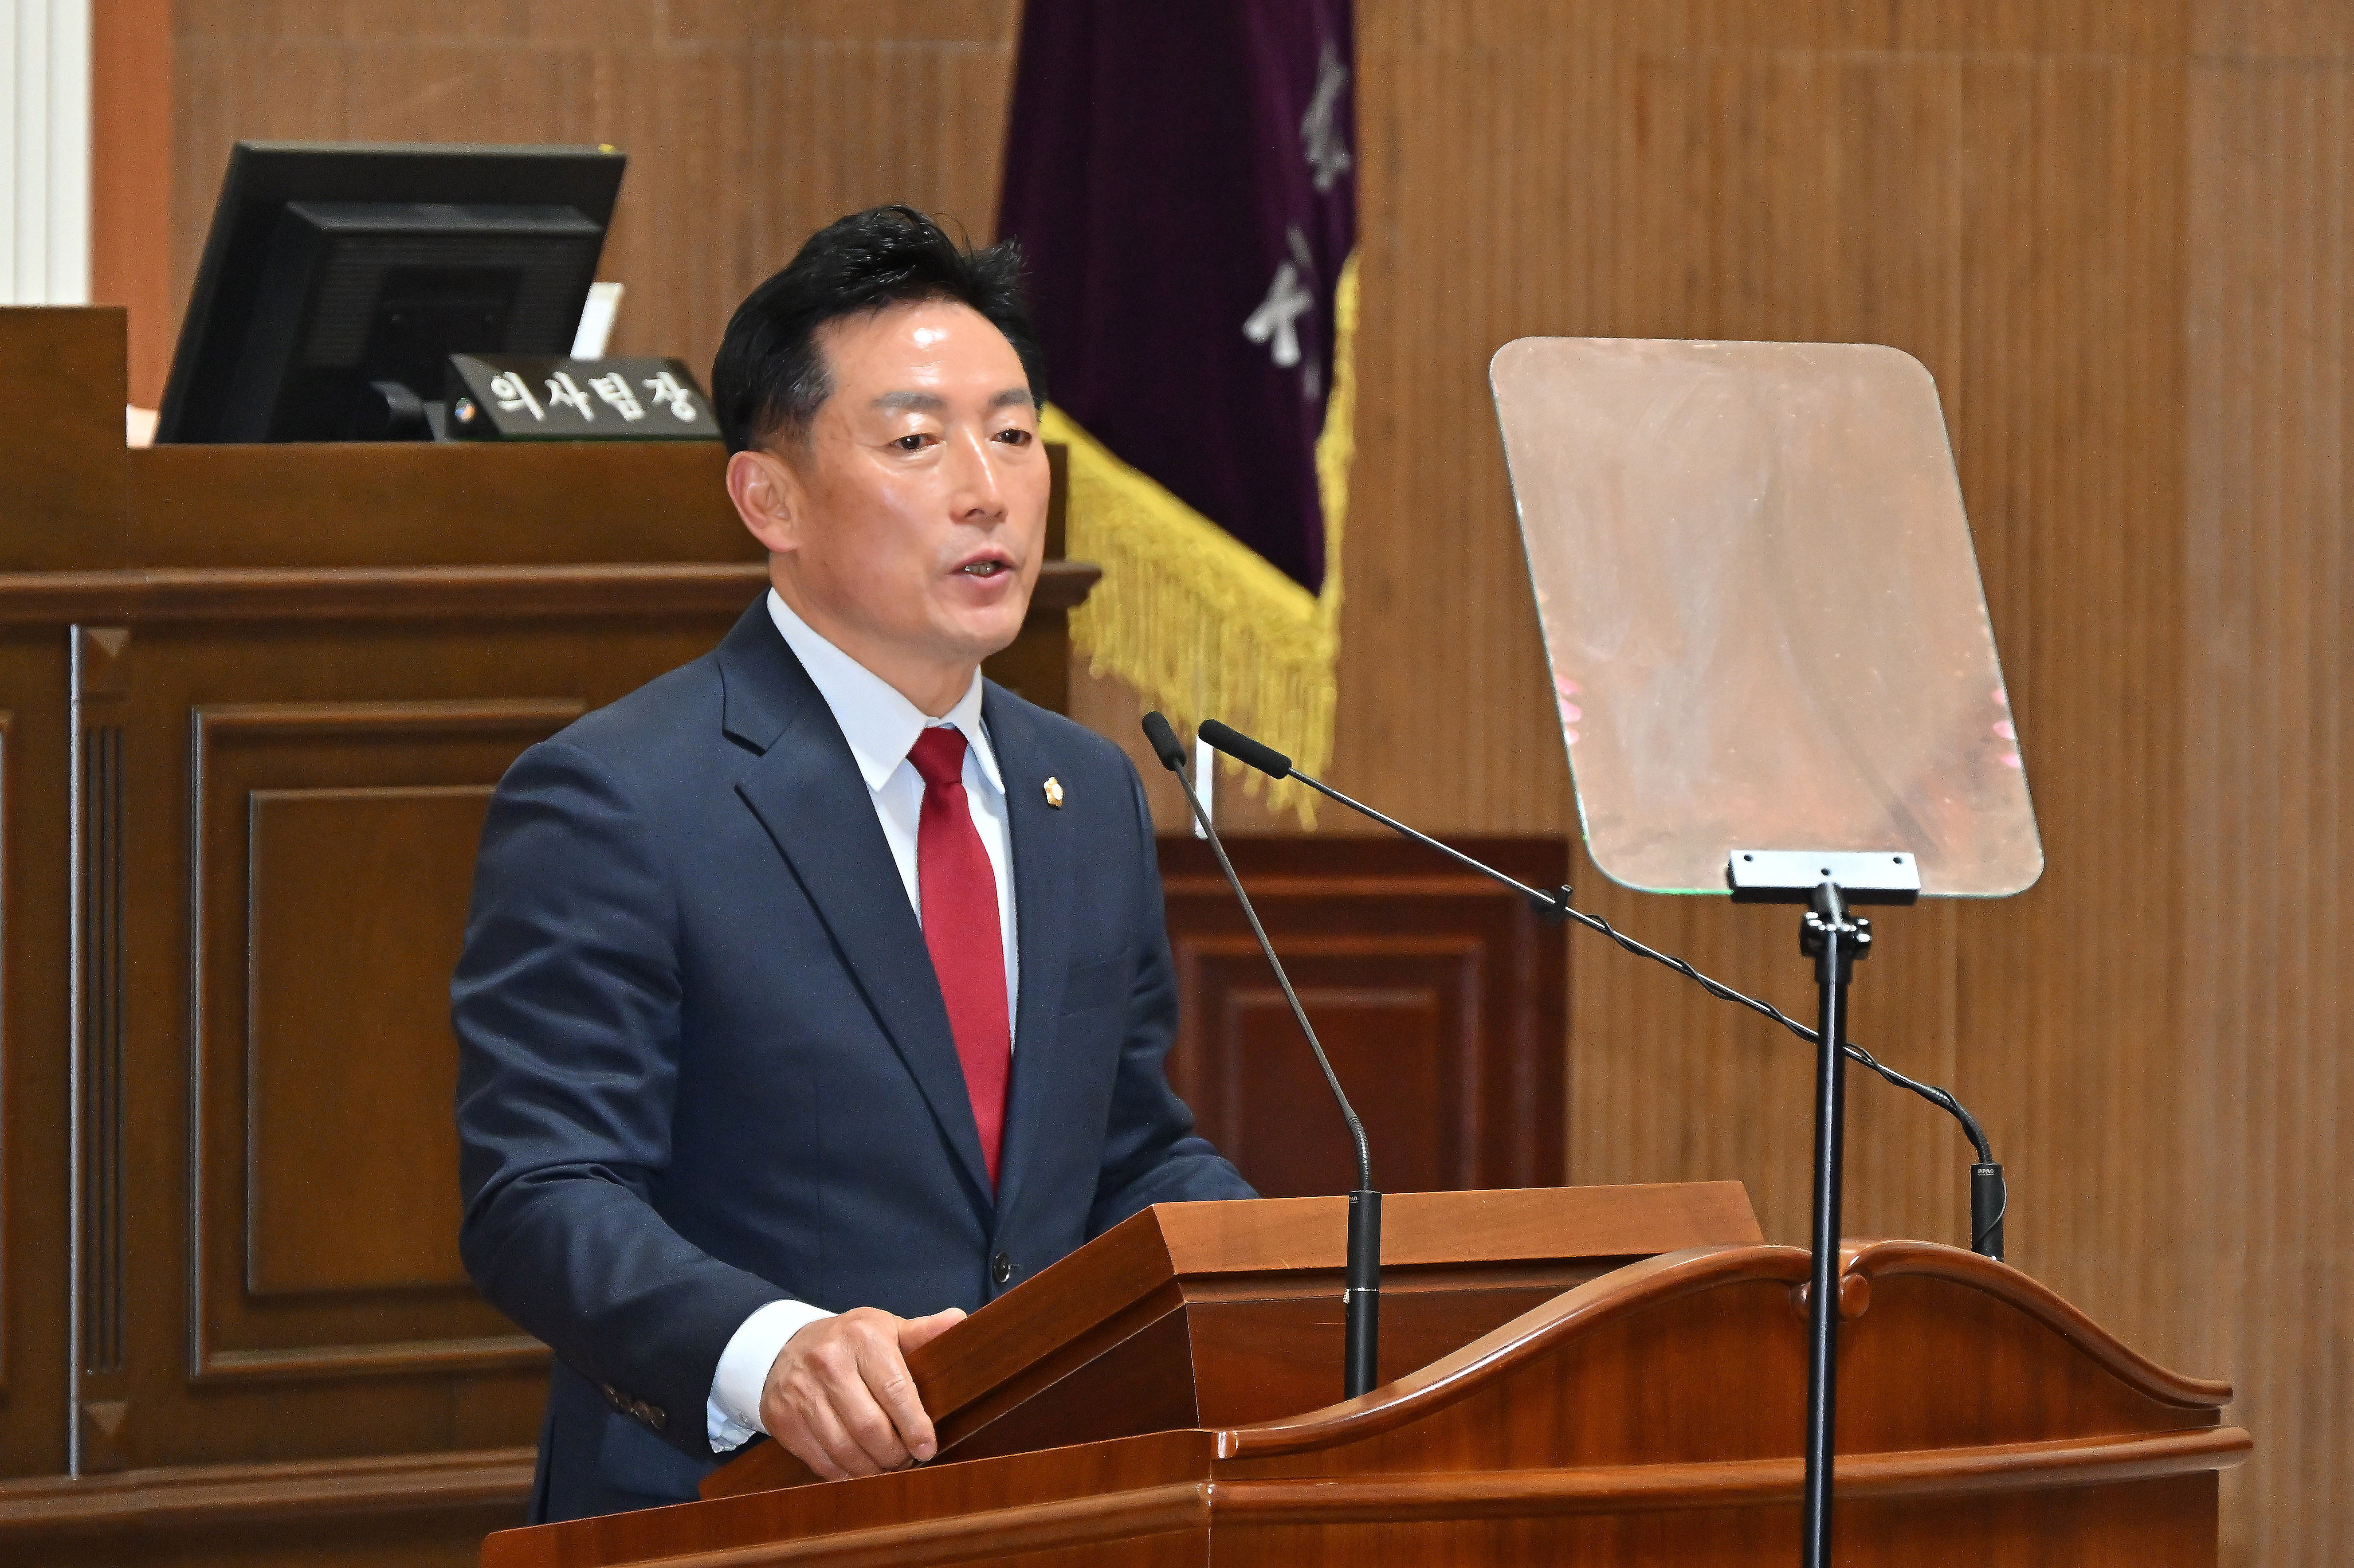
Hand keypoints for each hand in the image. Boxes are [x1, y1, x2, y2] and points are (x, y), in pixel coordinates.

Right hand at [759, 1306, 964, 1479]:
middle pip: (869, 1426)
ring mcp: (801, 1392)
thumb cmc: (849, 1341)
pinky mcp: (783, 1419)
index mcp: (861, 1337)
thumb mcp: (885, 1328)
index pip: (895, 1390)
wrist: (786, 1346)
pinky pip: (820, 1460)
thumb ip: (923, 1332)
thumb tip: (960, 1320)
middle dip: (895, 1453)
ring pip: (845, 1449)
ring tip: (887, 1466)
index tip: (927, 1447)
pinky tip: (859, 1469)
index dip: (915, 1426)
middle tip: (907, 1459)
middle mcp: (828, 1362)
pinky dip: (845, 1473)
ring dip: (872, 1468)